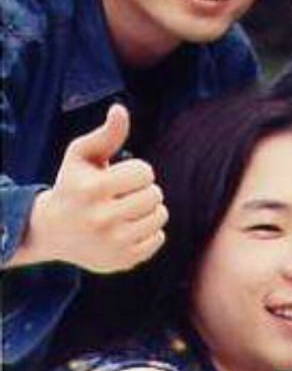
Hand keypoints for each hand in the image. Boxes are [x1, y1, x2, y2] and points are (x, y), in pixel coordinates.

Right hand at [12, 104, 166, 271]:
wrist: (51, 231)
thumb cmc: (72, 185)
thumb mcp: (82, 155)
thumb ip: (106, 133)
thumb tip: (121, 109)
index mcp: (92, 191)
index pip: (145, 173)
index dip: (138, 170)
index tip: (121, 175)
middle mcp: (101, 220)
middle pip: (155, 195)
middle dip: (144, 189)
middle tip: (125, 193)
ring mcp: (112, 244)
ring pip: (160, 216)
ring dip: (149, 209)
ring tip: (129, 208)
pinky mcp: (121, 261)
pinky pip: (159, 238)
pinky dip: (149, 230)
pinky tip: (129, 227)